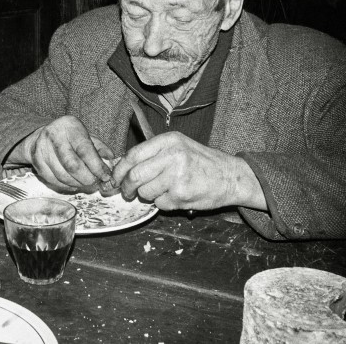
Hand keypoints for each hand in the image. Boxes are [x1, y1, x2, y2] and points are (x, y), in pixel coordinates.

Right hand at [13, 116, 114, 192]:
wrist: (40, 136)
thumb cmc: (69, 136)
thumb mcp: (85, 135)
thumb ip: (99, 147)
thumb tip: (111, 159)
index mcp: (70, 126)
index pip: (85, 150)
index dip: (97, 166)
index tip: (106, 176)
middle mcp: (54, 135)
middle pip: (72, 165)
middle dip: (87, 178)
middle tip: (95, 183)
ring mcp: (42, 149)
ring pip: (62, 175)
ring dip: (77, 184)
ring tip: (86, 184)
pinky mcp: (36, 162)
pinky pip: (53, 180)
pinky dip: (66, 186)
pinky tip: (74, 183)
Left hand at [111, 131, 265, 211]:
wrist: (230, 176)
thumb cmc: (201, 162)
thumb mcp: (178, 147)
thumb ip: (153, 154)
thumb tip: (121, 167)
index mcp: (169, 141)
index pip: (133, 155)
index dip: (119, 170)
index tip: (115, 179)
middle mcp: (172, 155)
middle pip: (135, 175)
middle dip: (126, 188)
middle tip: (127, 193)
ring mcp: (177, 175)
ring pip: (145, 192)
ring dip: (148, 196)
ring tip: (162, 191)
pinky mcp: (182, 194)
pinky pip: (160, 204)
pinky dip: (163, 204)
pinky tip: (176, 196)